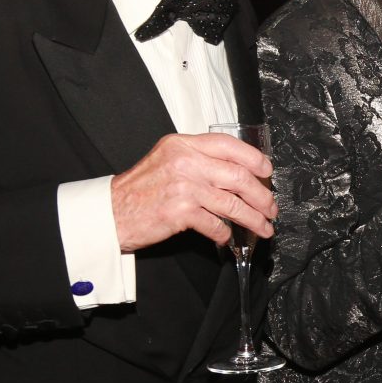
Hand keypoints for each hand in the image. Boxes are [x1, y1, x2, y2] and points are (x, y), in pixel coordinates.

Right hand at [111, 132, 275, 251]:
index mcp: (183, 145)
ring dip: (253, 218)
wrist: (110, 213)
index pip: (229, 145)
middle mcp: (185, 162)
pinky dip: (225, 234)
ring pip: (233, 203)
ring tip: (263, 226)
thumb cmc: (139, 190)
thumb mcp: (167, 160)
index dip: (254, 158)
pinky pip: (216, 225)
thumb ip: (198, 159)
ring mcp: (184, 187)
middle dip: (262, 195)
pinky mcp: (181, 212)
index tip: (267, 171)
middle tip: (270, 207)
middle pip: (239, 176)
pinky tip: (227, 237)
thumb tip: (237, 171)